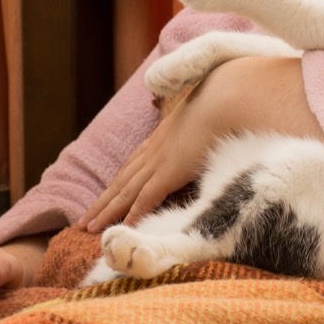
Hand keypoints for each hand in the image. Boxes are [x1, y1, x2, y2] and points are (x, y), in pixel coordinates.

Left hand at [82, 56, 323, 231]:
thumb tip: (235, 127)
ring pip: (126, 190)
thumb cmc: (232, 101)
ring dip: (107, 210)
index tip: (112, 190)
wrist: (231, 95)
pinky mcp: (169, 169)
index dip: (124, 178)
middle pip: (125, 177)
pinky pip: (145, 197)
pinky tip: (121, 228)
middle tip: (87, 218)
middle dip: (106, 198)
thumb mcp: (219, 112)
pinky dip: (131, 214)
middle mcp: (159, 146)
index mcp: (169, 133)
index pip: (140, 160)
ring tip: (90, 227)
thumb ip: (220, 123)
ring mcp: (161, 158)